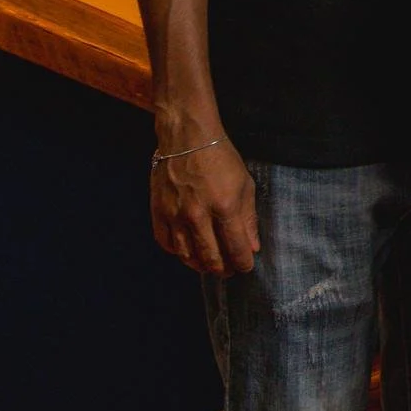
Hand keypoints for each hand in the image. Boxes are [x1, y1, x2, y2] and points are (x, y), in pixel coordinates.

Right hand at [149, 139, 259, 275]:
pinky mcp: (158, 212)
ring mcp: (175, 215)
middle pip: (210, 257)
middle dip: (222, 269)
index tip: (246, 267)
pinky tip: (187, 252)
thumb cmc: (221, 160)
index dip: (243, 262)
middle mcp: (198, 215)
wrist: (187, 139)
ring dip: (199, 265)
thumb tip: (252, 247)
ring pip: (186, 255)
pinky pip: (166, 243)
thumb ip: (248, 218)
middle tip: (228, 271)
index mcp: (225, 207)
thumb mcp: (245, 184)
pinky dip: (177, 253)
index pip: (236, 247)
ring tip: (209, 266)